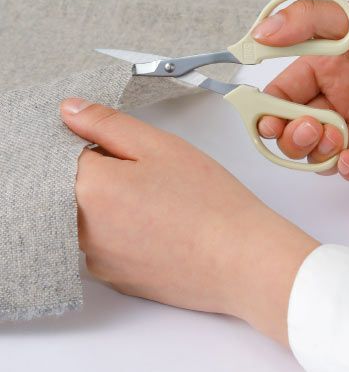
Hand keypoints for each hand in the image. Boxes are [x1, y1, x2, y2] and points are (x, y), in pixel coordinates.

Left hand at [60, 99, 318, 344]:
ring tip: (161, 203)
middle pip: (78, 187)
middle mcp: (82, 230)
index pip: (70, 152)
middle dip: (108, 174)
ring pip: (93, 216)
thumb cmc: (208, 202)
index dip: (104, 145)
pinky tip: (161, 227)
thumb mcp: (158, 145)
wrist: (239, 259)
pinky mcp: (116, 277)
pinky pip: (107, 243)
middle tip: (153, 176)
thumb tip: (70, 112)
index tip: (128, 150)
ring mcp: (98, 259)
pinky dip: (125, 230)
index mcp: (88, 189)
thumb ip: (108, 124)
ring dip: (116, 203)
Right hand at [254, 0, 348, 180]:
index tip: (260, 116)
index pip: (283, 93)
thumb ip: (307, 21)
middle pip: (296, 128)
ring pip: (321, 153)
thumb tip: (259, 33)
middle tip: (302, 126)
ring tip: (329, 136)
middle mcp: (341, 99)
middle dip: (289, 134)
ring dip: (315, 152)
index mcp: (327, 67)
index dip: (267, 107)